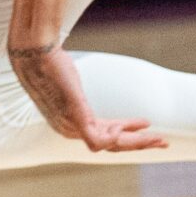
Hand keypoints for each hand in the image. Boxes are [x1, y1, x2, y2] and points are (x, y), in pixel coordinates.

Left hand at [7, 40, 167, 152]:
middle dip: (139, 144)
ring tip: (158, 138)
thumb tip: (75, 81)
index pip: (102, 137)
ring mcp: (70, 125)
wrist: (33, 51)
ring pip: (109, 145)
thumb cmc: (49, 62)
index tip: (143, 123)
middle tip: (163, 142)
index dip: (126, 133)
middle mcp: (68, 130)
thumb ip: (74, 90)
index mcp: (69, 123)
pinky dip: (115, 138)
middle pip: (110, 145)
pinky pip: (97, 141)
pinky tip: (129, 129)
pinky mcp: (73, 117)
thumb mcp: (66, 82)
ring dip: (136, 143)